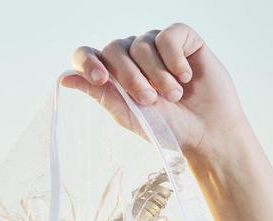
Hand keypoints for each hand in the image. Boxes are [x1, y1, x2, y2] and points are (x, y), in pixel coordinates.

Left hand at [60, 23, 248, 158]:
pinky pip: (168, 35)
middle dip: (130, 77)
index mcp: (116, 75)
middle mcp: (134, 56)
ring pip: (142, 43)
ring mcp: (158, 45)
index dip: (89, 62)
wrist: (207, 133)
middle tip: (150, 100)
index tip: (100, 79)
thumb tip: (65, 79)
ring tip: (174, 96)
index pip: (89, 55)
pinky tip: (186, 77)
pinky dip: (174, 58)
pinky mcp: (183, 38)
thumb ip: (100, 94)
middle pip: (115, 48)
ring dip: (157, 74)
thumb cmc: (169, 129)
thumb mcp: (130, 116)